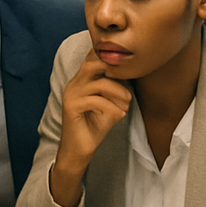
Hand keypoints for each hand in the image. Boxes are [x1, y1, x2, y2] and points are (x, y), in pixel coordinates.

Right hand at [49, 51, 131, 206]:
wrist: (80, 150)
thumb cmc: (96, 125)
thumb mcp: (110, 102)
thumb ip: (118, 86)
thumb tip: (134, 72)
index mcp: (82, 78)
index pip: (94, 56)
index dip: (112, 57)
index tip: (131, 67)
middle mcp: (74, 82)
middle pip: (94, 62)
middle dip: (116, 70)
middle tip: (130, 82)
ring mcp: (71, 93)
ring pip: (98, 82)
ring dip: (118, 91)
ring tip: (127, 103)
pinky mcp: (71, 106)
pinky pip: (95, 101)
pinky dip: (112, 107)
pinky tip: (120, 115)